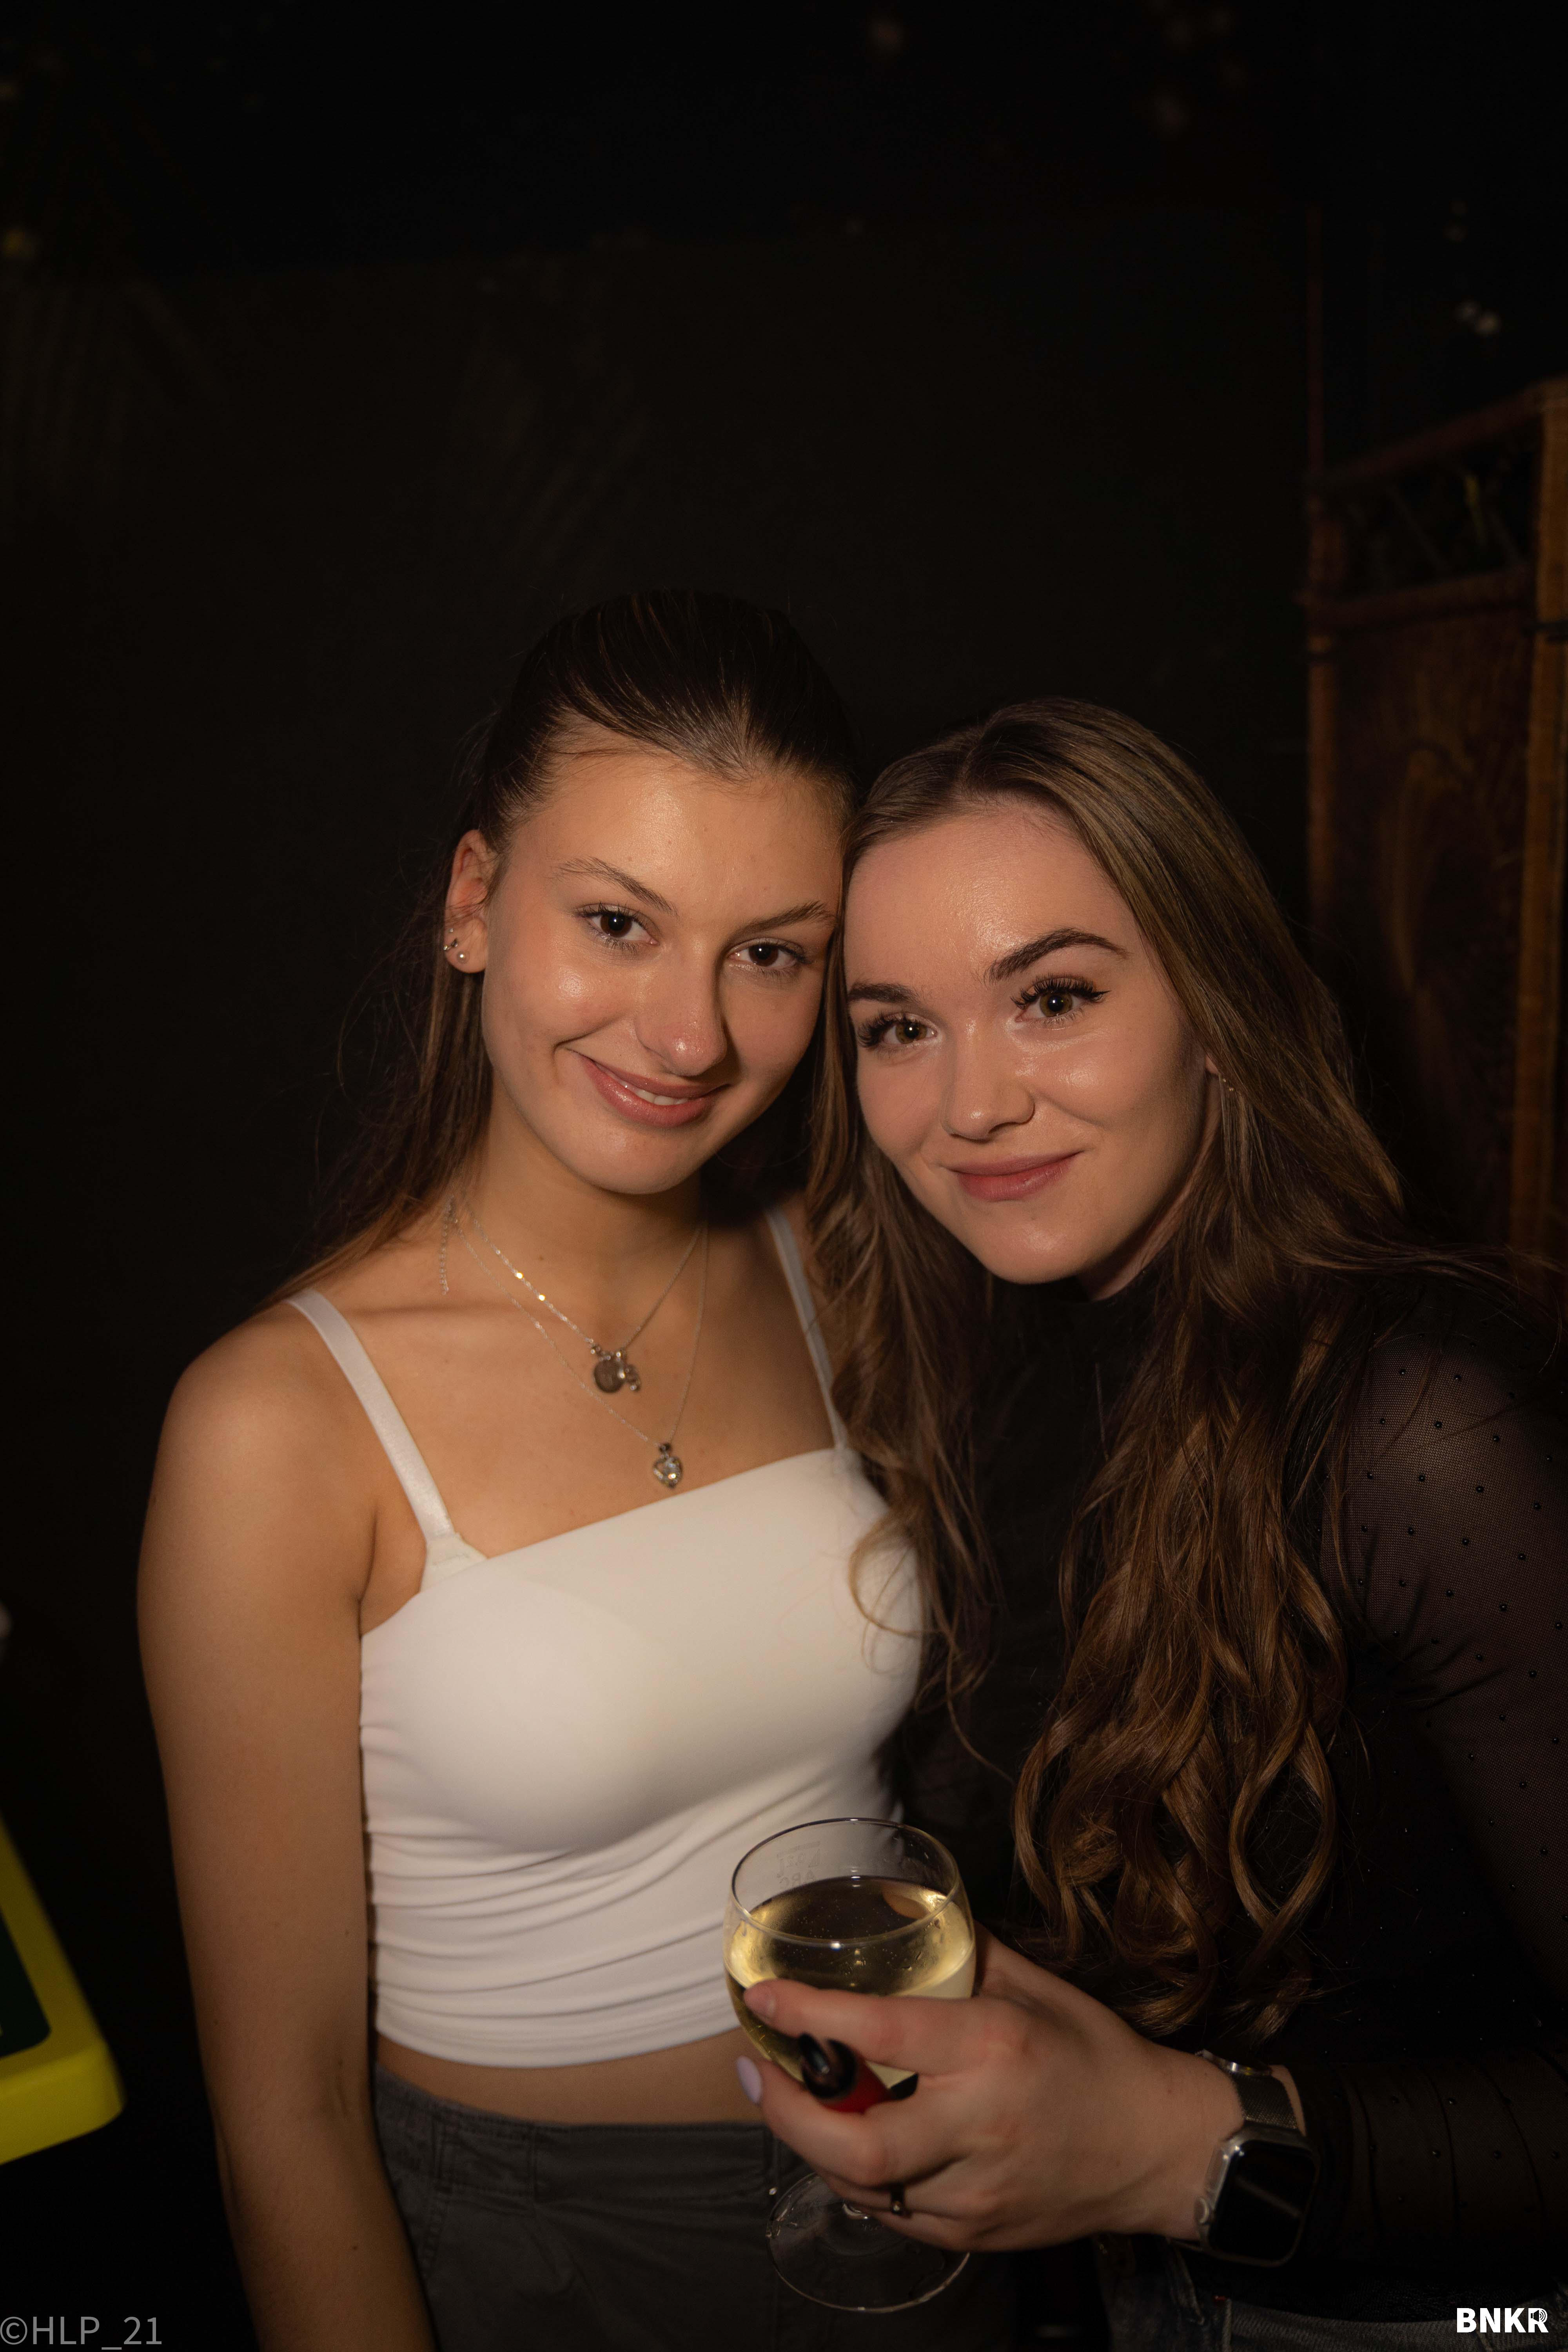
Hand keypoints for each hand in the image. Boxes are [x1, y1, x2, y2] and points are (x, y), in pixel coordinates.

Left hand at [741, 1932, 1259, 2252]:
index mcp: (991, 2048)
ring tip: (795, 2103)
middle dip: (786, 2113)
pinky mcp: (974, 2232)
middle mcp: (978, 2124)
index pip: (879, 2031)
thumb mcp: (1035, 1988)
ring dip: (815, 2145)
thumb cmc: (1096, 2056)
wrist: (1157, 2148)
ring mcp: (974, 2190)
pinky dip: (859, 2180)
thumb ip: (966, 1954)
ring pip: (862, 2186)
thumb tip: (907, 1914)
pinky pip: (891, 2214)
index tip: (767, 1998)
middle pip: (854, 2144)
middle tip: (757, 2073)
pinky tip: (852, 2145)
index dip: (811, 2015)